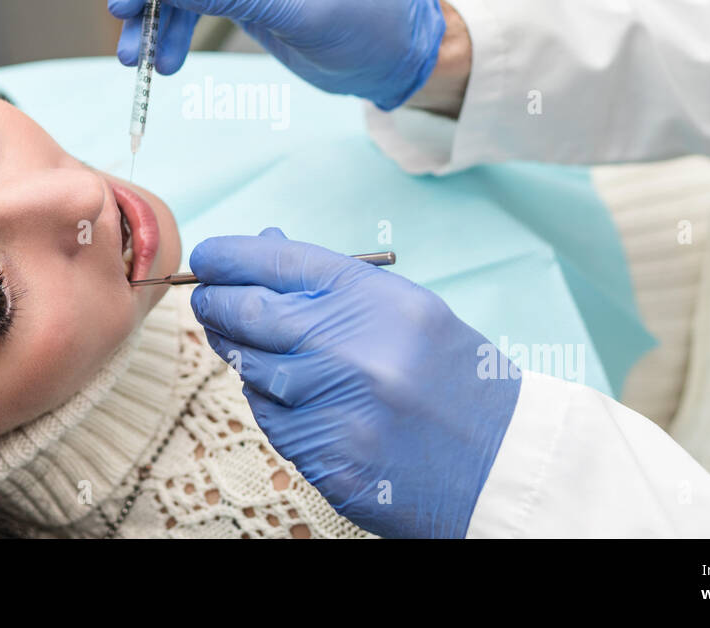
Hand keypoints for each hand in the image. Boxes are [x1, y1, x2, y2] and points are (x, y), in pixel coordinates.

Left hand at [188, 227, 521, 537]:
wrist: (500, 462)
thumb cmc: (451, 378)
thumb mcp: (405, 310)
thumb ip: (333, 282)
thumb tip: (264, 248)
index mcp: (375, 299)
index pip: (278, 261)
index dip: (230, 256)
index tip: (209, 257)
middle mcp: (349, 348)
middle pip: (247, 312)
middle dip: (217, 302)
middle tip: (208, 300)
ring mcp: (335, 407)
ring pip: (249, 370)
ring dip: (243, 356)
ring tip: (264, 351)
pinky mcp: (326, 458)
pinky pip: (271, 421)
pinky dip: (273, 405)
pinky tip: (298, 399)